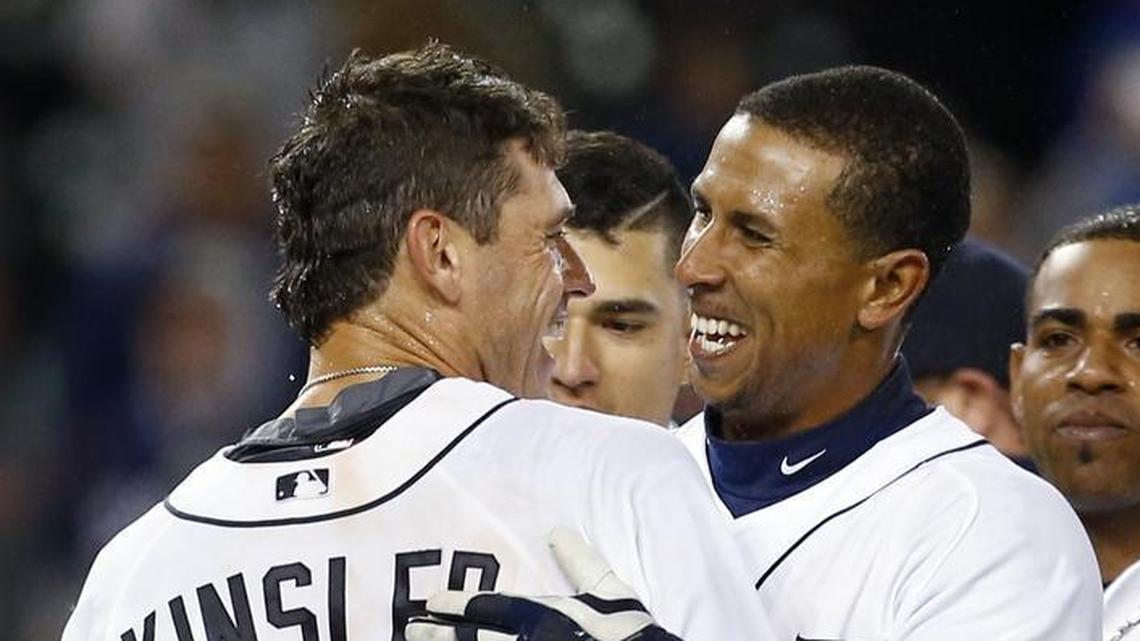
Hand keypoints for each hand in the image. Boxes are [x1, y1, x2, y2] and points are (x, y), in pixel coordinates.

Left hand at [405, 527, 681, 640]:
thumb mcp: (610, 590)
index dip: (457, 605)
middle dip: (438, 633)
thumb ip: (581, 560)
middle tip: (410, 628)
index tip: (432, 601)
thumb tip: (558, 531)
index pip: (488, 608)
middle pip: (472, 639)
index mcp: (542, 616)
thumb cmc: (628, 631)